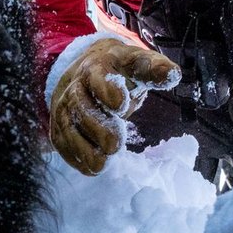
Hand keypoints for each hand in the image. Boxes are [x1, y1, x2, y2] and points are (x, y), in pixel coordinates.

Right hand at [49, 38, 178, 174]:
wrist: (86, 73)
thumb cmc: (118, 72)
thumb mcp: (136, 64)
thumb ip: (155, 69)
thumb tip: (173, 75)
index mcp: (97, 68)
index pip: (97, 77)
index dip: (106, 91)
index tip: (121, 106)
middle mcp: (75, 87)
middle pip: (79, 106)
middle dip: (96, 127)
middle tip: (114, 145)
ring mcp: (63, 109)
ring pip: (67, 128)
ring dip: (83, 148)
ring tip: (101, 165)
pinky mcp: (59, 128)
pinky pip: (62, 143)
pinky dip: (75, 157)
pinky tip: (91, 168)